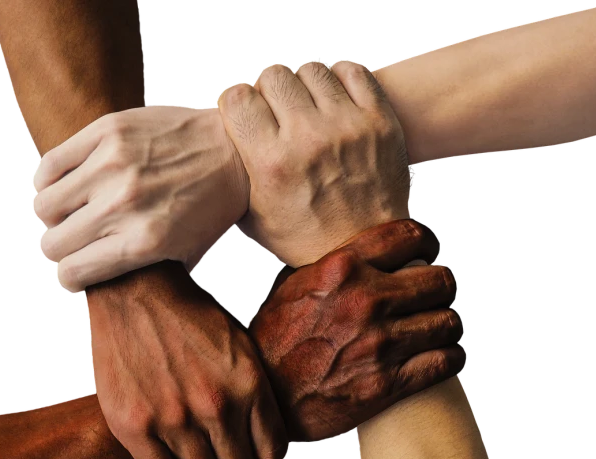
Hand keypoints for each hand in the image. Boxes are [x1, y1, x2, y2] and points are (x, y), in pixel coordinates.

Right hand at [32, 105, 247, 291]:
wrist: (236, 150)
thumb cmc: (211, 206)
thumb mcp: (186, 252)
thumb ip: (143, 272)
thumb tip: (98, 287)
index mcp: (144, 242)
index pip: (74, 272)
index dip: (70, 278)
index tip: (75, 275)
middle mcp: (124, 205)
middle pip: (54, 243)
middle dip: (59, 250)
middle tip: (72, 244)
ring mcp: (113, 165)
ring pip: (44, 205)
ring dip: (53, 216)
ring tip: (70, 213)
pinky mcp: (107, 131)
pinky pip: (51, 164)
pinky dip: (49, 181)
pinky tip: (66, 186)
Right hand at [86, 261, 287, 458]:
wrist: (136, 290)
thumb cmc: (190, 315)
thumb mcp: (240, 343)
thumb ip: (255, 388)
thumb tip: (268, 432)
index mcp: (248, 385)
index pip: (272, 452)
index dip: (265, 458)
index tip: (255, 456)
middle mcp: (216, 407)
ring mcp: (174, 420)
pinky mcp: (135, 427)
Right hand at [217, 60, 412, 267]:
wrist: (366, 250)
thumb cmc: (305, 237)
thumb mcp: (255, 217)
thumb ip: (235, 175)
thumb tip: (216, 144)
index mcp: (272, 164)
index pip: (237, 98)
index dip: (237, 103)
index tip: (246, 115)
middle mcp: (308, 140)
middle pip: (274, 76)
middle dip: (269, 91)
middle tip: (278, 113)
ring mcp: (348, 127)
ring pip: (311, 70)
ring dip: (304, 85)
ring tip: (308, 108)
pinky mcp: (379, 121)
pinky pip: (352, 72)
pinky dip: (338, 81)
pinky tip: (334, 102)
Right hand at [248, 219, 465, 441]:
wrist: (266, 398)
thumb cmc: (274, 341)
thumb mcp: (291, 287)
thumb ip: (330, 266)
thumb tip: (363, 255)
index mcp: (342, 268)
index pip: (409, 236)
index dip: (428, 242)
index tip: (429, 252)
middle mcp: (366, 300)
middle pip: (440, 280)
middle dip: (442, 287)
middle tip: (435, 296)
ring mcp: (380, 343)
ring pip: (449, 322)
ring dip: (448, 325)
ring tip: (440, 328)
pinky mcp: (388, 383)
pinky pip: (445, 362)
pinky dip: (451, 357)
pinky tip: (444, 355)